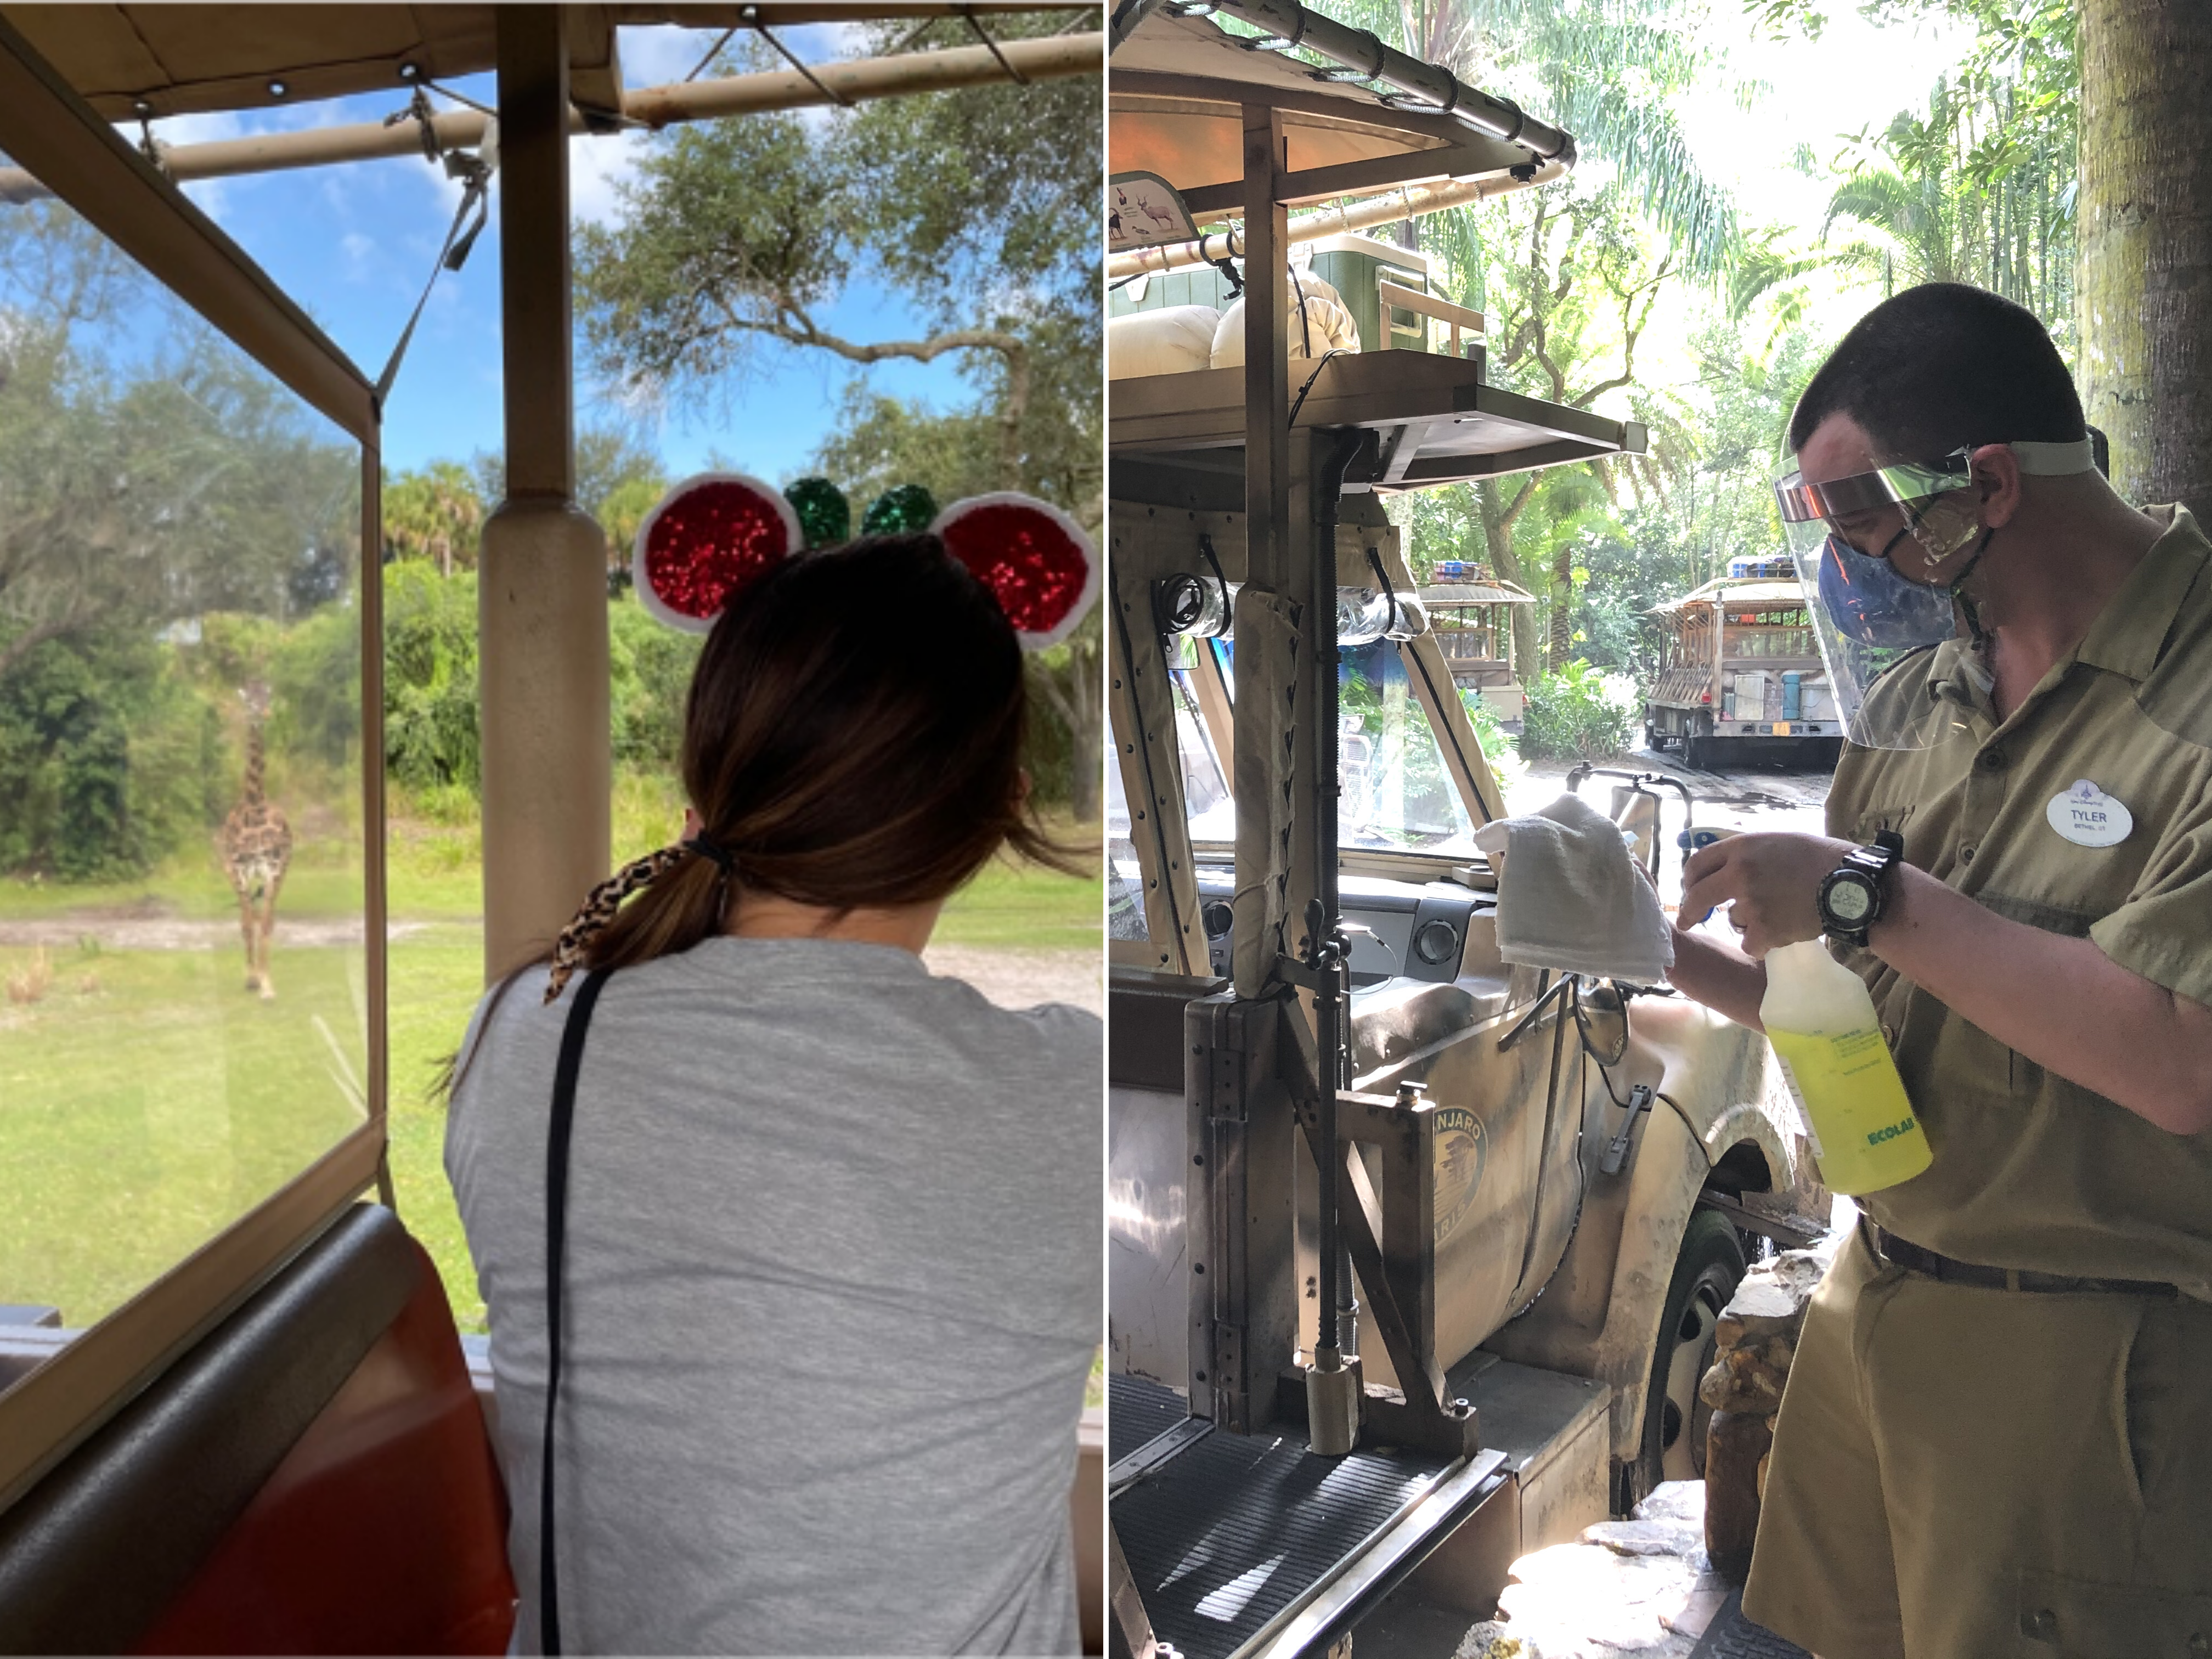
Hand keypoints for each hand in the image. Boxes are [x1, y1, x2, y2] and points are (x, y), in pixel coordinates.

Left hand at [1678, 832, 1857, 957]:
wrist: (1852, 884)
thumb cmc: (1819, 859)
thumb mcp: (1776, 841)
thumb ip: (1745, 852)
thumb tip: (1718, 866)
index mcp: (1742, 847)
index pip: (1696, 864)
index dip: (1688, 880)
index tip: (1688, 891)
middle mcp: (1740, 874)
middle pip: (1697, 897)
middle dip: (1690, 911)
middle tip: (1688, 921)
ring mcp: (1752, 904)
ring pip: (1732, 921)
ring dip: (1746, 923)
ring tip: (1777, 912)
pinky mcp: (1766, 931)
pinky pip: (1750, 944)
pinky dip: (1761, 943)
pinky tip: (1781, 932)